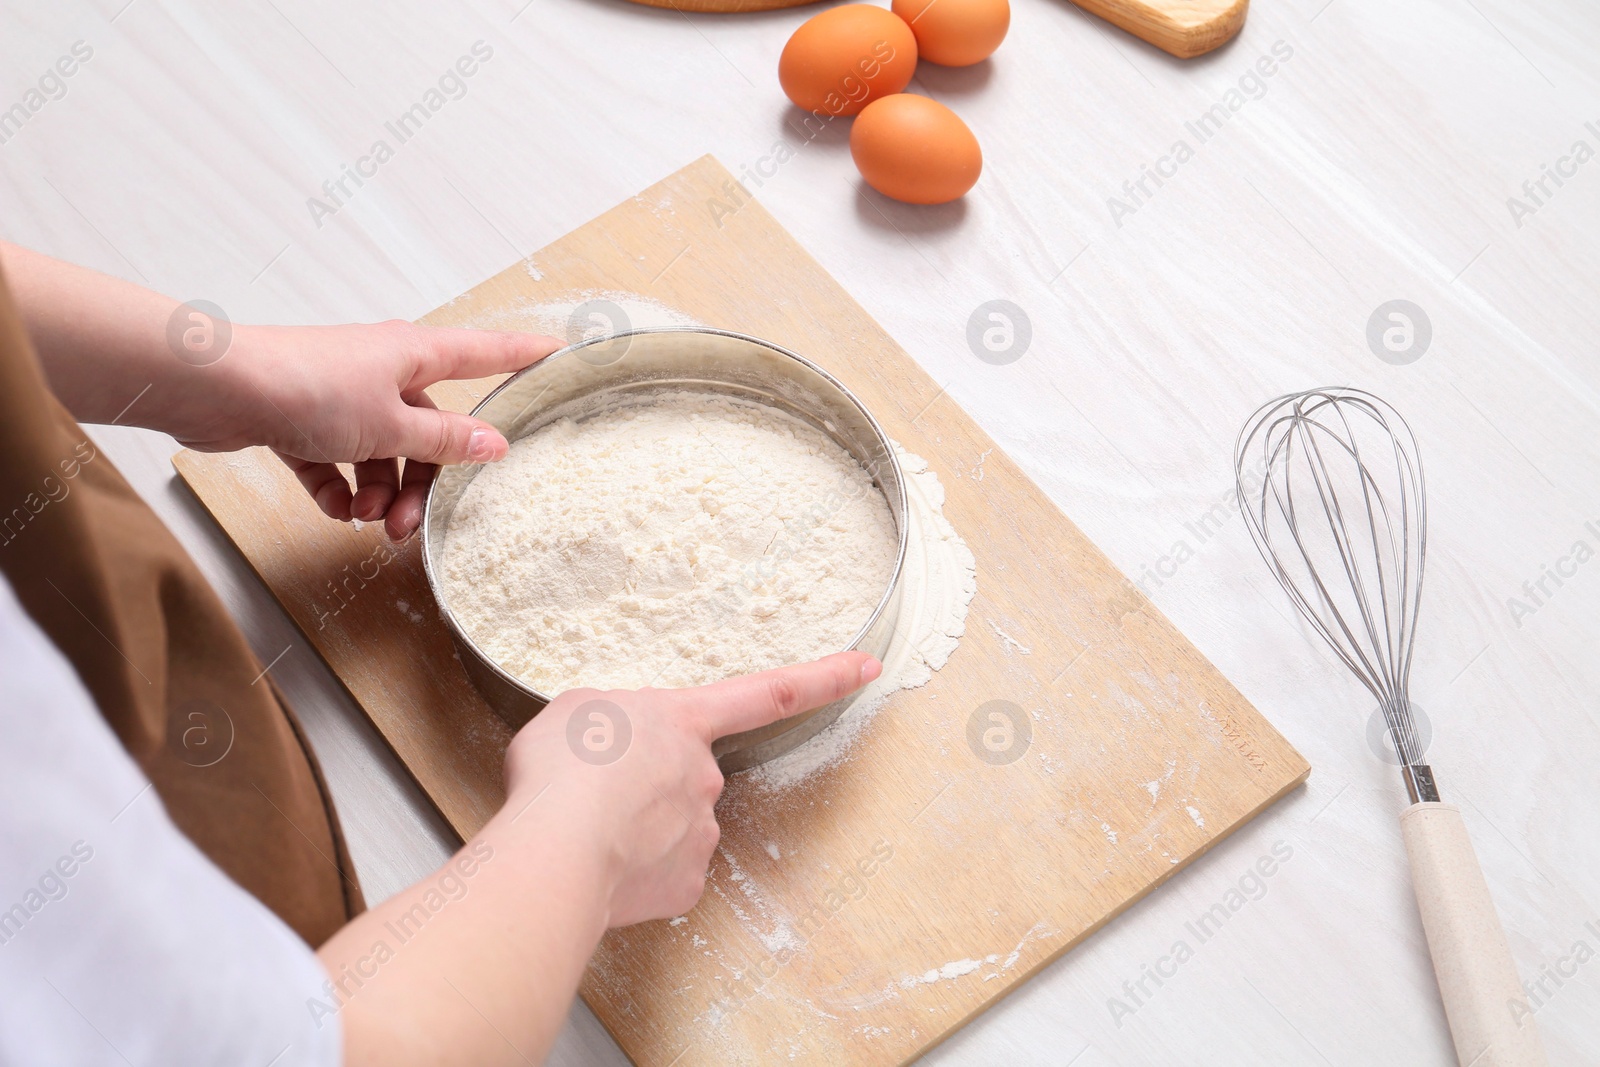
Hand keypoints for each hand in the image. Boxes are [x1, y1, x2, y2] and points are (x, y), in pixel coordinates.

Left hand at [212, 321, 561, 540]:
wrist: (218, 389)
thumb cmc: (308, 388)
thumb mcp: (391, 425)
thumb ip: (444, 441)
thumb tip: (494, 444)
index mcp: (414, 355)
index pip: (485, 352)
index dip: (523, 355)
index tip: (560, 353)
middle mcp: (382, 370)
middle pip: (427, 427)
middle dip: (423, 480)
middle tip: (412, 523)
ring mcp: (342, 395)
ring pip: (381, 451)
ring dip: (379, 492)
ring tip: (366, 518)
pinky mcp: (303, 419)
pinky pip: (337, 462)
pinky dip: (338, 489)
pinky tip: (335, 510)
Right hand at [504, 651, 881, 926]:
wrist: (557, 849)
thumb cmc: (562, 771)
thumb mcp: (577, 710)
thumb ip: (613, 717)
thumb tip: (617, 745)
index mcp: (684, 721)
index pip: (770, 692)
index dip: (824, 678)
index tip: (867, 668)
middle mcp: (706, 775)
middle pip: (684, 776)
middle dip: (642, 787)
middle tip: (589, 795)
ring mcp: (702, 832)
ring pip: (669, 828)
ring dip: (632, 829)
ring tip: (582, 831)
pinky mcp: (687, 884)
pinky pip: (660, 874)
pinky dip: (632, 872)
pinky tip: (600, 865)